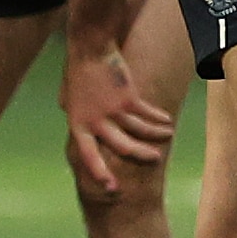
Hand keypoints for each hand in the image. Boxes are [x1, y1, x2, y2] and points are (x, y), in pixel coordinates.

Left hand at [60, 29, 180, 199]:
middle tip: (154, 160)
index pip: (88, 155)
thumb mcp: (68, 98)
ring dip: (156, 136)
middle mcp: (96, 122)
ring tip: (168, 136)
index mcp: (78, 124)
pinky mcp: (129, 98)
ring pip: (140, 131)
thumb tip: (80, 122)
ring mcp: (113, 111)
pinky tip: (167, 120)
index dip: (100, 172)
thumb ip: (74, 113)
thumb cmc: (78, 72)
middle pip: (122, 147)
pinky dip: (159, 118)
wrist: (90, 49)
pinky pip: (148, 114)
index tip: (112, 188)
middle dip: (141, 156)